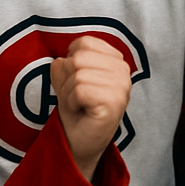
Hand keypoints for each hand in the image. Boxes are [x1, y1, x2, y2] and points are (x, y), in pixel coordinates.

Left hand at [50, 36, 132, 181]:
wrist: (78, 143)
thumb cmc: (76, 108)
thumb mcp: (68, 78)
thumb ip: (66, 61)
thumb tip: (61, 59)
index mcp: (116, 60)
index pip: (84, 42)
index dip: (69, 62)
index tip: (77, 82)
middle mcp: (123, 71)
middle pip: (78, 58)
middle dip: (67, 79)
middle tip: (76, 97)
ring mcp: (121, 87)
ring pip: (77, 73)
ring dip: (68, 92)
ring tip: (78, 105)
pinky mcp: (114, 102)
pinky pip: (79, 89)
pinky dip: (71, 102)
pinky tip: (81, 111)